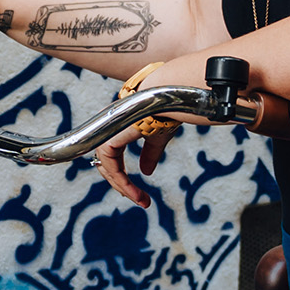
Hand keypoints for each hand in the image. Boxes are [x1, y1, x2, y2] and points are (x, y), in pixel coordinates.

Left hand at [91, 56, 289, 205]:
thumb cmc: (288, 87)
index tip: (152, 170)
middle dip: (129, 155)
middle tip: (140, 187)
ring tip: (135, 195)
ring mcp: (156, 95)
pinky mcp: (146, 106)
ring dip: (117, 168)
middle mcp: (170, 88)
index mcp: (195, 88)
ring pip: (114, 132)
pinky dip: (112, 170)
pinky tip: (135, 192)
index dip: (151, 142)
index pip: (160, 113)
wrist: (267, 70)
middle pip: (134, 123)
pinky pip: (109, 142)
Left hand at [93, 55, 211, 207]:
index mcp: (124, 117)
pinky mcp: (117, 126)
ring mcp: (115, 120)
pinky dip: (118, 177)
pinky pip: (108, 158)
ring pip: (103, 159)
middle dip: (117, 181)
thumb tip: (145, 170)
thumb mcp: (161, 133)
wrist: (186, 90)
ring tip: (139, 199)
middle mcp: (116, 117)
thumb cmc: (178, 103)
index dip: (118, 172)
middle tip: (138, 198)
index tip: (138, 191)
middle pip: (103, 156)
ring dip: (119, 184)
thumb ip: (151, 150)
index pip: (110, 149)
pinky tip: (135, 191)